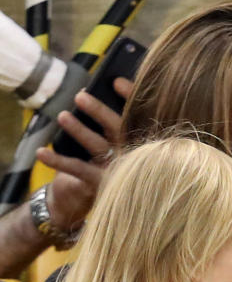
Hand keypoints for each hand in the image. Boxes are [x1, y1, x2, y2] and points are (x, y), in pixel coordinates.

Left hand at [34, 78, 131, 228]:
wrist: (113, 200)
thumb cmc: (115, 161)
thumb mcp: (121, 141)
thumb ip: (116, 122)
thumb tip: (99, 92)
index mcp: (142, 139)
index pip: (138, 115)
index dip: (131, 97)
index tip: (116, 81)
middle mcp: (135, 154)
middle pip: (118, 129)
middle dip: (99, 111)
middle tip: (80, 96)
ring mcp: (120, 170)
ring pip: (98, 146)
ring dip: (79, 131)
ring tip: (62, 116)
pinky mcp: (102, 183)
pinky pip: (77, 169)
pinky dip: (58, 161)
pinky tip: (41, 152)